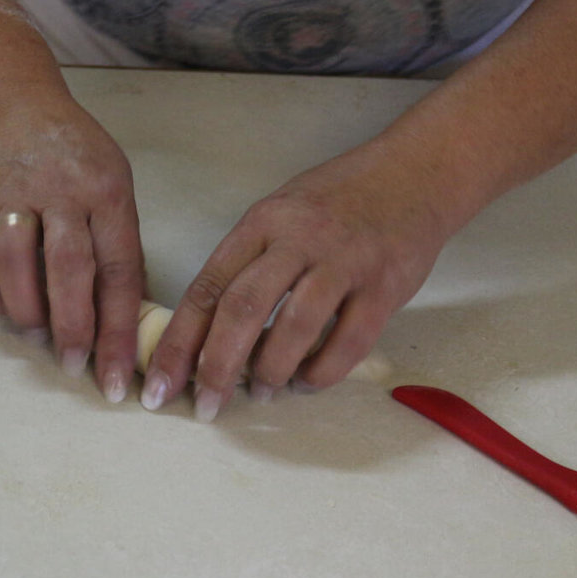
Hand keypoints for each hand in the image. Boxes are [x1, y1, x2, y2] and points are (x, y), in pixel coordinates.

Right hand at [0, 98, 145, 400]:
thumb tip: (125, 318)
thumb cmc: (78, 156)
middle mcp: (63, 191)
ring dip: (27, 311)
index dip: (119, 328)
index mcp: (108, 192)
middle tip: (73, 365)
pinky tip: (6, 312)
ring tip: (39, 336)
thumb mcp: (117, 186)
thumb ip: (120, 244)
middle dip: (73, 327)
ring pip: (16, 263)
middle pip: (68, 269)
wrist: (18, 106)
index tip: (118, 374)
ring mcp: (16, 193)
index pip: (118, 269)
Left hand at [141, 138, 458, 419]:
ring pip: (295, 327)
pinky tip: (306, 382)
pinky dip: (321, 372)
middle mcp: (299, 239)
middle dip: (216, 367)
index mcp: (262, 223)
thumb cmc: (338, 200)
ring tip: (261, 393)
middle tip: (206, 404)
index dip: (178, 342)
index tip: (159, 384)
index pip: (207, 287)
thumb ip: (247, 264)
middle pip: (242, 309)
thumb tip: (204, 333)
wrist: (416, 173)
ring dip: (270, 371)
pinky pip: (348, 342)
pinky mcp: (385, 286)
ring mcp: (345, 262)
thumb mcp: (280, 214)